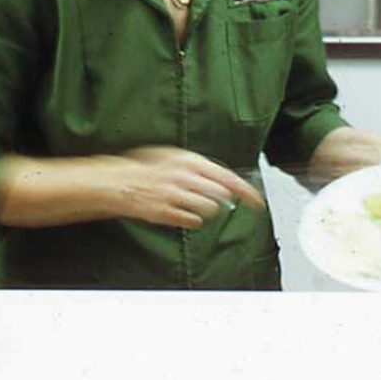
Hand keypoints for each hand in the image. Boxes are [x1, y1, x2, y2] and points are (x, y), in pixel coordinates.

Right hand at [113, 146, 265, 228]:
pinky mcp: (167, 213)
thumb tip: (226, 181)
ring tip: (191, 203)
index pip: (228, 177)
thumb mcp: (176, 157)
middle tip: (208, 198)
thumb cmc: (150, 170)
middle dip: (219, 200)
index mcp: (190, 161)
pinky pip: (192, 221)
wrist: (123, 183)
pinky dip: (192, 220)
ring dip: (205, 210)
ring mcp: (175, 196)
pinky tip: (183, 213)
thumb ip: (201, 168)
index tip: (257, 202)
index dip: (246, 192)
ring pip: (208, 210)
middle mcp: (185, 177)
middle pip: (220, 195)